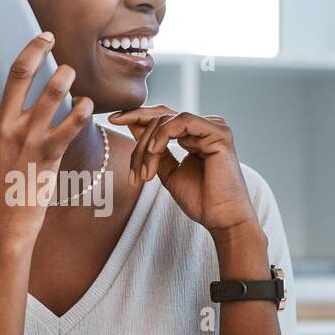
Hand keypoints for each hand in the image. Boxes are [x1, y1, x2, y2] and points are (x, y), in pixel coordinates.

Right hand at [0, 33, 93, 247]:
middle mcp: (0, 127)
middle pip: (19, 74)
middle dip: (35, 49)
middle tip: (46, 36)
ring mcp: (24, 140)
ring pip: (49, 92)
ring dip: (63, 74)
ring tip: (70, 69)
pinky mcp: (47, 155)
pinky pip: (70, 126)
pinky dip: (81, 111)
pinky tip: (87, 103)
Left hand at [107, 105, 257, 234]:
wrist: (221, 218)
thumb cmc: (200, 199)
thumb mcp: (167, 171)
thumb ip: (153, 149)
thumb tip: (133, 124)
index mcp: (194, 134)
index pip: (162, 116)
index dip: (137, 115)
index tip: (113, 119)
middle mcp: (204, 126)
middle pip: (160, 118)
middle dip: (139, 143)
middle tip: (133, 173)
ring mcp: (213, 126)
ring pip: (167, 120)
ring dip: (148, 146)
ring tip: (145, 174)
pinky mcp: (219, 132)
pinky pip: (183, 121)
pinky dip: (163, 134)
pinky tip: (154, 152)